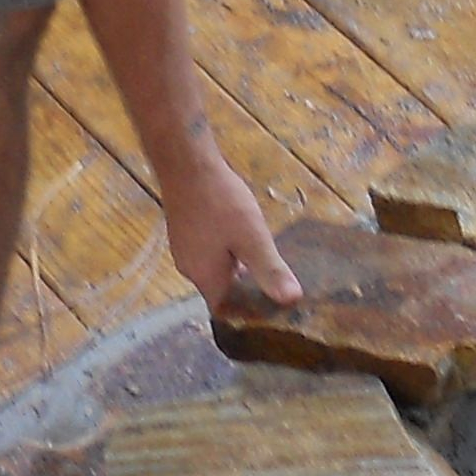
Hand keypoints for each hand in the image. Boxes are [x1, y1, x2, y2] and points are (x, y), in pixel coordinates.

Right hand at [163, 144, 296, 315]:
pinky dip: (227, 252)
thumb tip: (291, 300)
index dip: (247, 312)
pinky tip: (243, 239)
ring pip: (216, 269)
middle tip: (276, 284)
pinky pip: (208, 252)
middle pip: (221, 290)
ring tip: (265, 262)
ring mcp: (184, 249)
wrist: (186, 162)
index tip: (272, 308)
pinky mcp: (184, 231)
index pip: (226, 309)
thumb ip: (270, 270)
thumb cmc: (219, 201)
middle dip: (246, 289)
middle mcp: (190, 268)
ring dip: (238, 269)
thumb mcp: (253, 237)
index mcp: (205, 277)